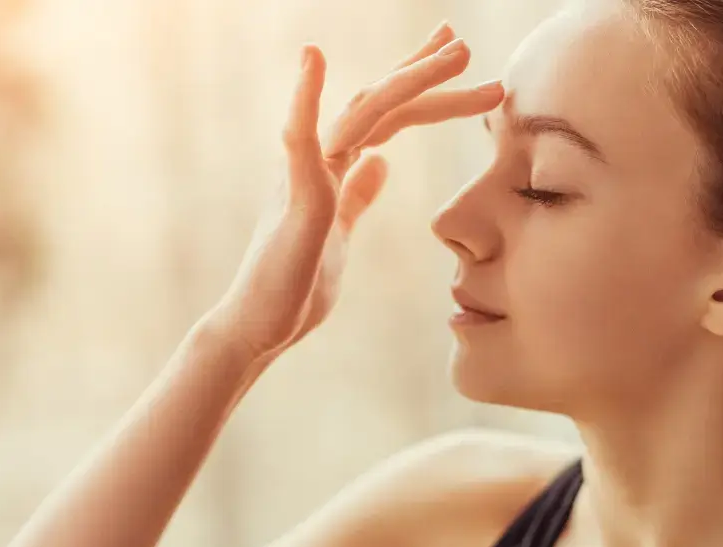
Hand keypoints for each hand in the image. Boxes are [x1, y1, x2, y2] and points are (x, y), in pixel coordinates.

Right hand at [210, 24, 503, 359]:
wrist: (258, 328)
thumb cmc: (295, 286)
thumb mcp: (339, 232)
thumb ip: (356, 194)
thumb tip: (380, 164)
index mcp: (332, 168)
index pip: (385, 116)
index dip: (419, 86)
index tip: (454, 58)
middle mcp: (318, 159)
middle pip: (379, 102)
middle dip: (424, 72)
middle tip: (465, 43)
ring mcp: (305, 173)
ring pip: (363, 111)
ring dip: (411, 78)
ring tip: (457, 52)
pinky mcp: (295, 196)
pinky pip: (299, 137)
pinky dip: (305, 96)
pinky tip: (313, 58)